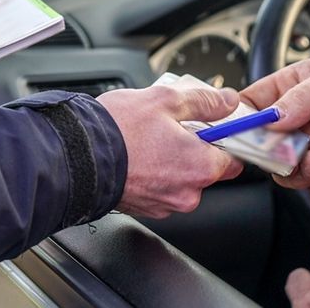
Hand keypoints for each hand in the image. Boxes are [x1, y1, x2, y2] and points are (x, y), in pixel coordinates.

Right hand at [97, 85, 243, 218]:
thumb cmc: (118, 131)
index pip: (234, 158)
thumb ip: (204, 101)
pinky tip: (136, 154)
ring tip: (147, 139)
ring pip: (180, 179)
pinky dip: (153, 173)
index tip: (212, 127)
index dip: (224, 139)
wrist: (75, 156)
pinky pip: (159, 188)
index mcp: (201, 166)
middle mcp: (187, 193)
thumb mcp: (166, 100)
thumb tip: (227, 101)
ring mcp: (164, 204)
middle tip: (171, 126)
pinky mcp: (143, 208)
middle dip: (193, 148)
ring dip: (171, 160)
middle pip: (205, 169)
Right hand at [241, 50, 309, 198]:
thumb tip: (270, 116)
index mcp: (299, 87)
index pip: (254, 103)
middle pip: (264, 146)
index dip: (242, 119)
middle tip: (294, 152)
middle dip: (276, 154)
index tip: (242, 133)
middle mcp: (306, 120)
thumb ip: (305, 95)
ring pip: (290, 173)